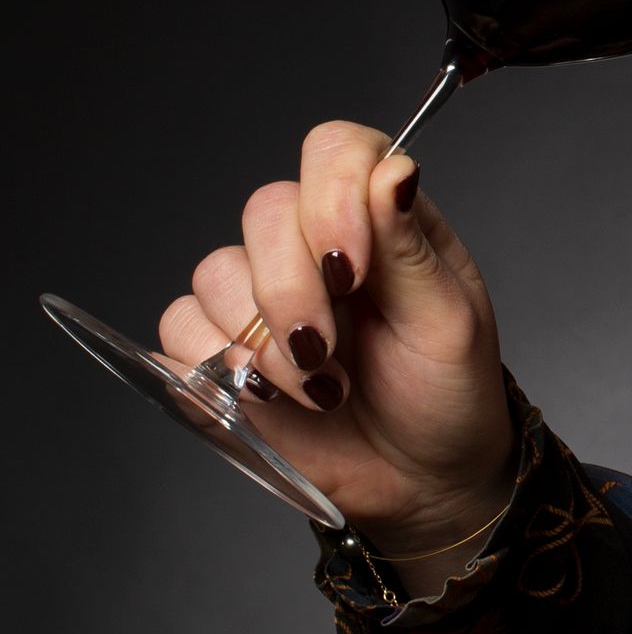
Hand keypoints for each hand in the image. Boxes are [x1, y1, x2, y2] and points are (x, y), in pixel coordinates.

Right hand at [158, 121, 516, 554]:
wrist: (423, 481)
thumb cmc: (448, 394)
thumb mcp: (449, 323)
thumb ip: (410, 247)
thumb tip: (394, 170)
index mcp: (378, 220)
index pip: (334, 153)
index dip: (330, 196)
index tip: (352, 268)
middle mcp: (314, 246)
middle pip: (263, 213)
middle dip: (293, 290)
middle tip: (330, 353)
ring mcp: (262, 297)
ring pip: (215, 273)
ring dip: (263, 343)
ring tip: (319, 390)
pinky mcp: (222, 352)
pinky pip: (181, 332)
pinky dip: (218, 369)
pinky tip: (270, 401)